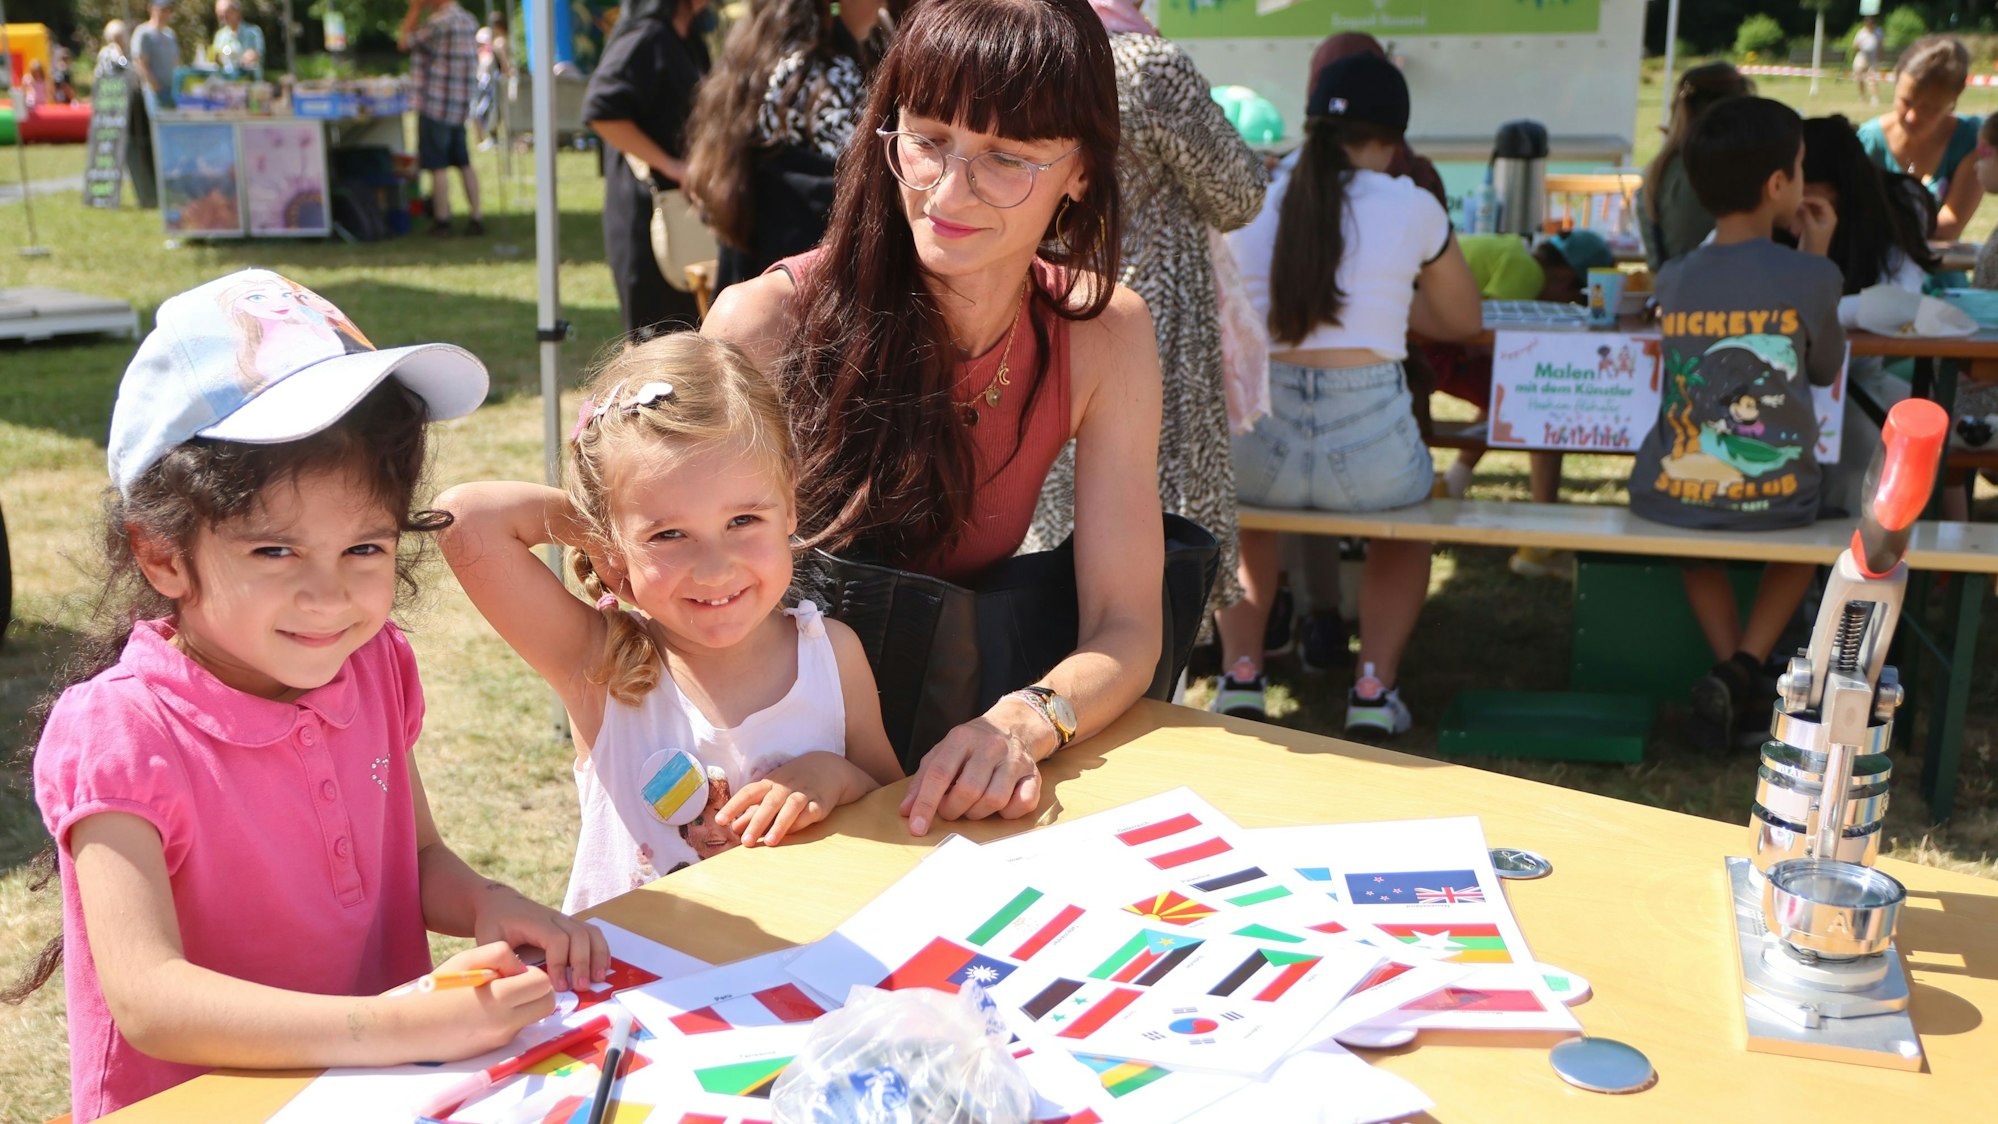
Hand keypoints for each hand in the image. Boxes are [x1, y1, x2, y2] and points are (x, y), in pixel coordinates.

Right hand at [386, 942, 556, 1057]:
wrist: (408, 1029)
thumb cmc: (436, 990)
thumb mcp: (467, 959)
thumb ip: (500, 954)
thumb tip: (522, 968)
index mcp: (499, 997)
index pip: (543, 984)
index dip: (533, 972)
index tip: (514, 971)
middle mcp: (505, 1022)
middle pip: (547, 1004)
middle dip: (537, 991)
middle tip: (514, 984)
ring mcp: (501, 1039)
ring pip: (532, 1017)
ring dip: (524, 1005)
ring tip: (496, 997)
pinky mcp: (494, 1049)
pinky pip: (514, 1028)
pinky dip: (508, 1018)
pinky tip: (483, 1013)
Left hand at [469, 884, 608, 992]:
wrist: (500, 903)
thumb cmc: (493, 923)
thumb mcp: (488, 939)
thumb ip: (500, 959)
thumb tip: (520, 981)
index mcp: (535, 921)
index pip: (557, 939)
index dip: (561, 963)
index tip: (559, 986)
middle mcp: (554, 918)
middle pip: (579, 936)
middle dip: (583, 962)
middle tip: (582, 987)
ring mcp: (564, 920)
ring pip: (590, 933)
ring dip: (597, 956)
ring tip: (598, 978)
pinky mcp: (570, 925)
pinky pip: (592, 934)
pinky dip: (601, 949)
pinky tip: (602, 967)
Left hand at [721, 755, 851, 846]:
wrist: (828, 768)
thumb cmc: (792, 783)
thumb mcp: (771, 792)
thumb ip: (753, 810)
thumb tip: (733, 827)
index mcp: (769, 783)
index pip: (748, 793)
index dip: (734, 806)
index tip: (720, 821)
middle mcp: (785, 787)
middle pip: (769, 803)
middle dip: (757, 822)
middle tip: (745, 842)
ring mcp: (804, 793)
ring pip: (791, 807)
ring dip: (780, 824)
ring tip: (769, 842)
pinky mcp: (821, 802)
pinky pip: (811, 812)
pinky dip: (802, 821)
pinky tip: (793, 832)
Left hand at [898, 708, 1041, 836]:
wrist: (1012, 726)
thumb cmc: (970, 747)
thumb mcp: (942, 754)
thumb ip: (922, 781)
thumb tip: (906, 812)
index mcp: (961, 738)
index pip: (939, 774)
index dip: (926, 803)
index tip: (917, 827)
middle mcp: (990, 746)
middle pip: (968, 791)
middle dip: (954, 810)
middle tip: (951, 810)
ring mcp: (1014, 760)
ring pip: (994, 800)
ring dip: (978, 813)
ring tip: (973, 805)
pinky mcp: (1033, 774)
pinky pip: (1022, 804)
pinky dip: (1009, 812)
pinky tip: (1000, 805)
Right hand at [1791, 196, 1837, 255]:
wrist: (1812, 259)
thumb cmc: (1814, 245)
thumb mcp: (1810, 229)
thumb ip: (1806, 215)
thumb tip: (1799, 204)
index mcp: (1830, 217)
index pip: (1823, 202)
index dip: (1812, 199)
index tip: (1801, 199)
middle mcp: (1826, 217)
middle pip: (1818, 204)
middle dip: (1808, 201)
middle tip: (1796, 201)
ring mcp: (1819, 221)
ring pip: (1813, 208)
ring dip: (1805, 206)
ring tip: (1795, 205)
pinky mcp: (1812, 225)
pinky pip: (1808, 214)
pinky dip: (1802, 212)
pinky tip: (1795, 211)